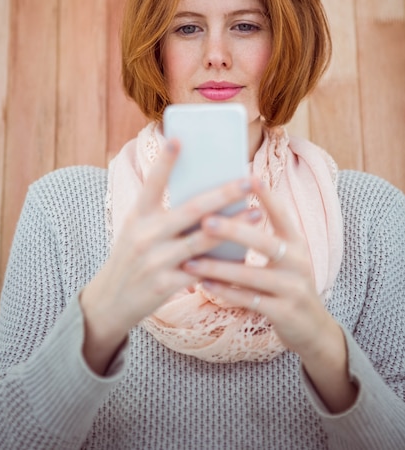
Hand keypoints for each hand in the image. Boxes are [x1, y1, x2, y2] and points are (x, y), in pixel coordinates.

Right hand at [80, 140, 252, 374]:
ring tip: (257, 212)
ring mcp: (156, 260)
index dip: (165, 161)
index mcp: (138, 216)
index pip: (153, 183)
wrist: (109, 302)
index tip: (179, 138)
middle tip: (248, 180)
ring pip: (203, 239)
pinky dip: (224, 262)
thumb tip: (208, 203)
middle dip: (223, 193)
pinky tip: (244, 254)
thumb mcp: (138, 231)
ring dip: (234, 226)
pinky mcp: (166, 284)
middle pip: (191, 209)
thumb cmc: (131, 257)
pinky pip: (203, 270)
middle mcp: (146, 235)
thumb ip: (165, 216)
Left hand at [183, 177, 357, 411]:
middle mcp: (298, 262)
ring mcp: (292, 288)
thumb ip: (264, 237)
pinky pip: (249, 300)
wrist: (313, 329)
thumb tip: (227, 209)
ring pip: (251, 275)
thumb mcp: (286, 257)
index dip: (267, 196)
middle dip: (233, 230)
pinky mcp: (284, 312)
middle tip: (205, 220)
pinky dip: (225, 292)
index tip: (249, 177)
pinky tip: (203, 284)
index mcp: (297, 243)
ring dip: (218, 268)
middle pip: (264, 242)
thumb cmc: (288, 284)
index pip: (282, 214)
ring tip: (191, 260)